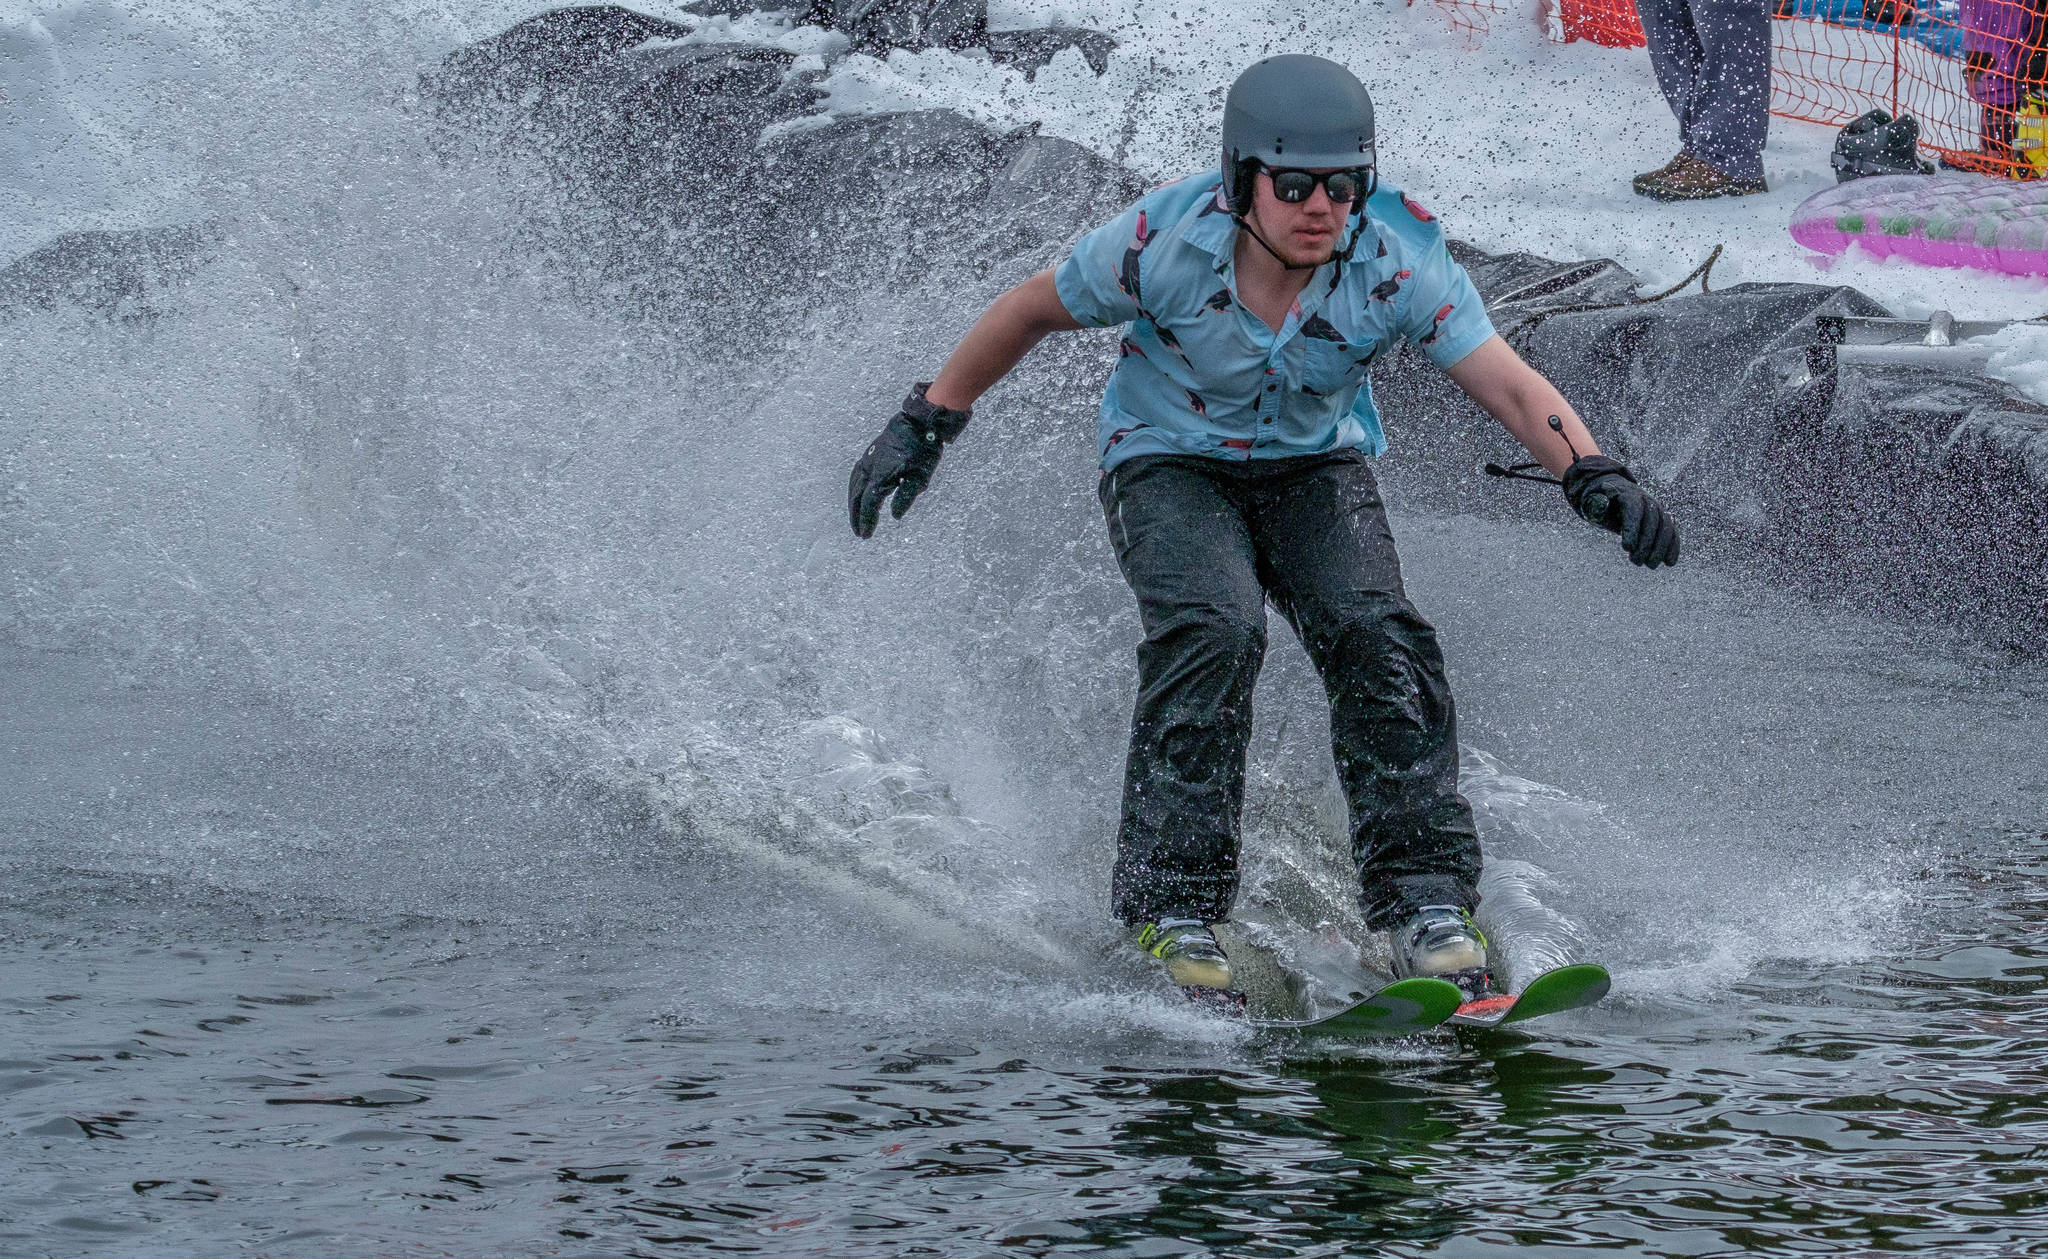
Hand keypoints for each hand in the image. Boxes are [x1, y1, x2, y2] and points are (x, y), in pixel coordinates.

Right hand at [848, 383, 970, 538]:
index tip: (867, 534)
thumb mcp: (920, 478)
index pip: (869, 504)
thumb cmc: (922, 451)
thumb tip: (895, 516)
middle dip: (856, 517)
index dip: (867, 520)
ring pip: (853, 487)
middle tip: (859, 533)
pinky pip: (855, 476)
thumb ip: (906, 498)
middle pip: (857, 497)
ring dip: (853, 505)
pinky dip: (853, 490)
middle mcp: (869, 468)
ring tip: (856, 518)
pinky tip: (856, 495)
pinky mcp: (868, 455)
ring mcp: (867, 460)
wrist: (917, 423)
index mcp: (881, 475)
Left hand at [1562, 455, 1679, 568]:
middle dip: (1645, 544)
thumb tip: (1600, 503)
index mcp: (1628, 494)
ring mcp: (1658, 509)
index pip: (1633, 511)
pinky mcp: (1664, 520)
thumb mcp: (1594, 500)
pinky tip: (1669, 563)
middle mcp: (1647, 500)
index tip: (1626, 548)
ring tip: (1650, 565)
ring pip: (1666, 527)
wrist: (1617, 494)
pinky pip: (1672, 533)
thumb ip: (1596, 503)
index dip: (1632, 529)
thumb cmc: (1602, 501)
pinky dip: (1673, 547)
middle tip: (1635, 561)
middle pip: (1652, 521)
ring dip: (1660, 548)